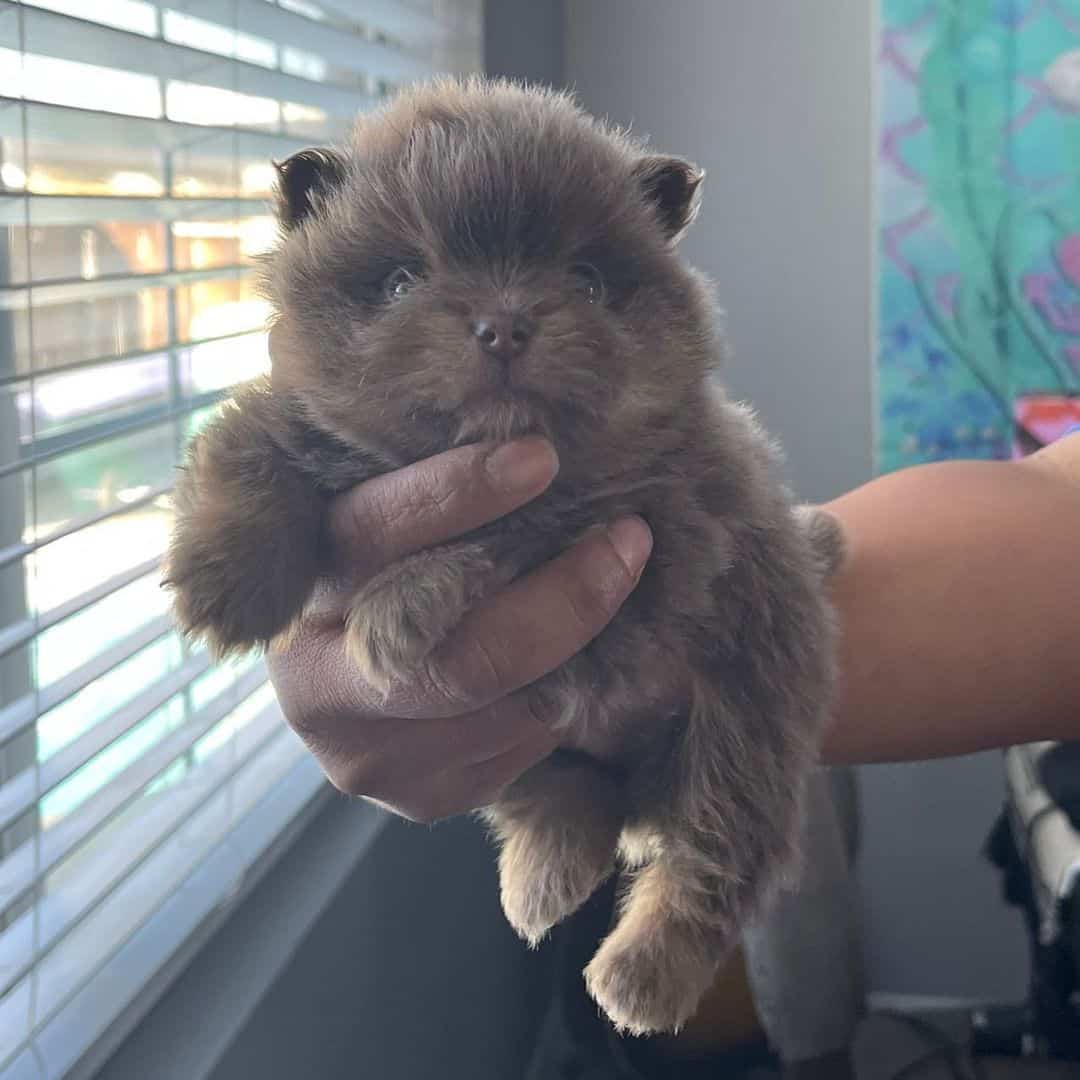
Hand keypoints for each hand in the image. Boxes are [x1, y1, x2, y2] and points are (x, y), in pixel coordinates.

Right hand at [266, 437, 652, 822]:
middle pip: (464, 659)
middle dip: (566, 598)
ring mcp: (368, 757)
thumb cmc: (373, 571)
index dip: (460, 494)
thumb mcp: (370, 515)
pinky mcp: (421, 796)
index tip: (542, 458)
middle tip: (627, 540)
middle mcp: (318, 687)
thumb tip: (527, 441)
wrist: (339, 676)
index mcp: (297, 590)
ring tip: (611, 581)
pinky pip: (523, 745)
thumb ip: (421, 489)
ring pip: (511, 708)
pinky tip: (569, 651)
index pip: (376, 537)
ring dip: (580, 645)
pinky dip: (562, 693)